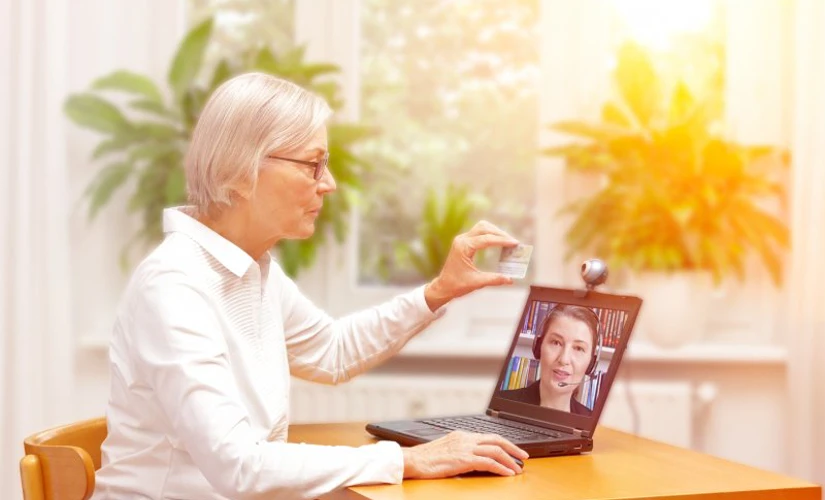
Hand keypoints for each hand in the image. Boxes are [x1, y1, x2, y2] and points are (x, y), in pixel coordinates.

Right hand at [402, 430, 528, 478]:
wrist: (414, 460)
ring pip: (495, 450)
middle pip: (496, 440)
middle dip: (513, 448)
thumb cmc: (426, 458)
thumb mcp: (446, 449)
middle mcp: (466, 438)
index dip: (504, 443)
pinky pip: (488, 462)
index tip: (513, 450)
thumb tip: (472, 457)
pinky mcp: (464, 459)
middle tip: (524, 457)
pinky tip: (507, 474)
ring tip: (518, 468)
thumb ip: (460, 450)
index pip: (488, 436)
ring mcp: (465, 448)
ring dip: (510, 460)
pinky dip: (501, 467)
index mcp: (462, 435)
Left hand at [424, 220, 518, 310]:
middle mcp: (462, 240)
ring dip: (495, 232)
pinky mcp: (463, 242)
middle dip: (500, 233)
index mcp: (463, 247)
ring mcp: (462, 240)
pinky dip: (490, 234)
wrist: (443, 286)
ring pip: (481, 227)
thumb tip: (510, 279)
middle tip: (513, 242)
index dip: (502, 240)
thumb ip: (494, 279)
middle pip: (484, 228)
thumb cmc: (457, 285)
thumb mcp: (477, 282)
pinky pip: (478, 233)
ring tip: (507, 241)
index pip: (486, 239)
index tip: (515, 243)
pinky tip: (498, 241)